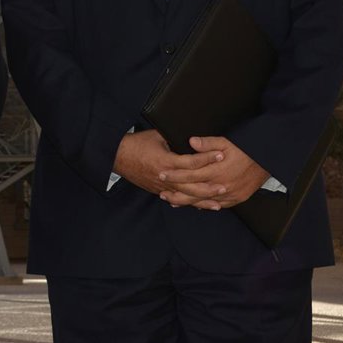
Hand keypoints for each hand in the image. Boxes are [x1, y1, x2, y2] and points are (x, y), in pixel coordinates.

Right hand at [112, 130, 226, 208]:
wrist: (117, 156)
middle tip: (225, 186)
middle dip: (209, 187)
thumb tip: (192, 136)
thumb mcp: (157, 135)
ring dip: (202, 200)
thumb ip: (174, 137)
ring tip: (217, 203)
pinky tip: (200, 207)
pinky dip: (189, 203)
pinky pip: (176, 199)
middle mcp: (165, 176)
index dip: (207, 158)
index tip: (221, 154)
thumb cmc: (136, 143)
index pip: (191, 162)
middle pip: (191, 185)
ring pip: (185, 196)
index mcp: (166, 160)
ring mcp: (161, 186)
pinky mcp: (157, 191)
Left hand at [157, 136, 270, 209]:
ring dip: (187, 202)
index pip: (190, 174)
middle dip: (176, 192)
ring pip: (204, 201)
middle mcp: (222, 185)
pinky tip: (194, 206)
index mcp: (217, 170)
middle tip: (161, 193)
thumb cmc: (246, 149)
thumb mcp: (227, 141)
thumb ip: (208, 143)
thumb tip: (191, 141)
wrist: (268, 160)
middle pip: (193, 192)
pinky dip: (204, 206)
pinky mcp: (237, 199)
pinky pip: (217, 205)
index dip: (174, 175)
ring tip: (172, 202)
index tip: (162, 173)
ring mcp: (230, 194)